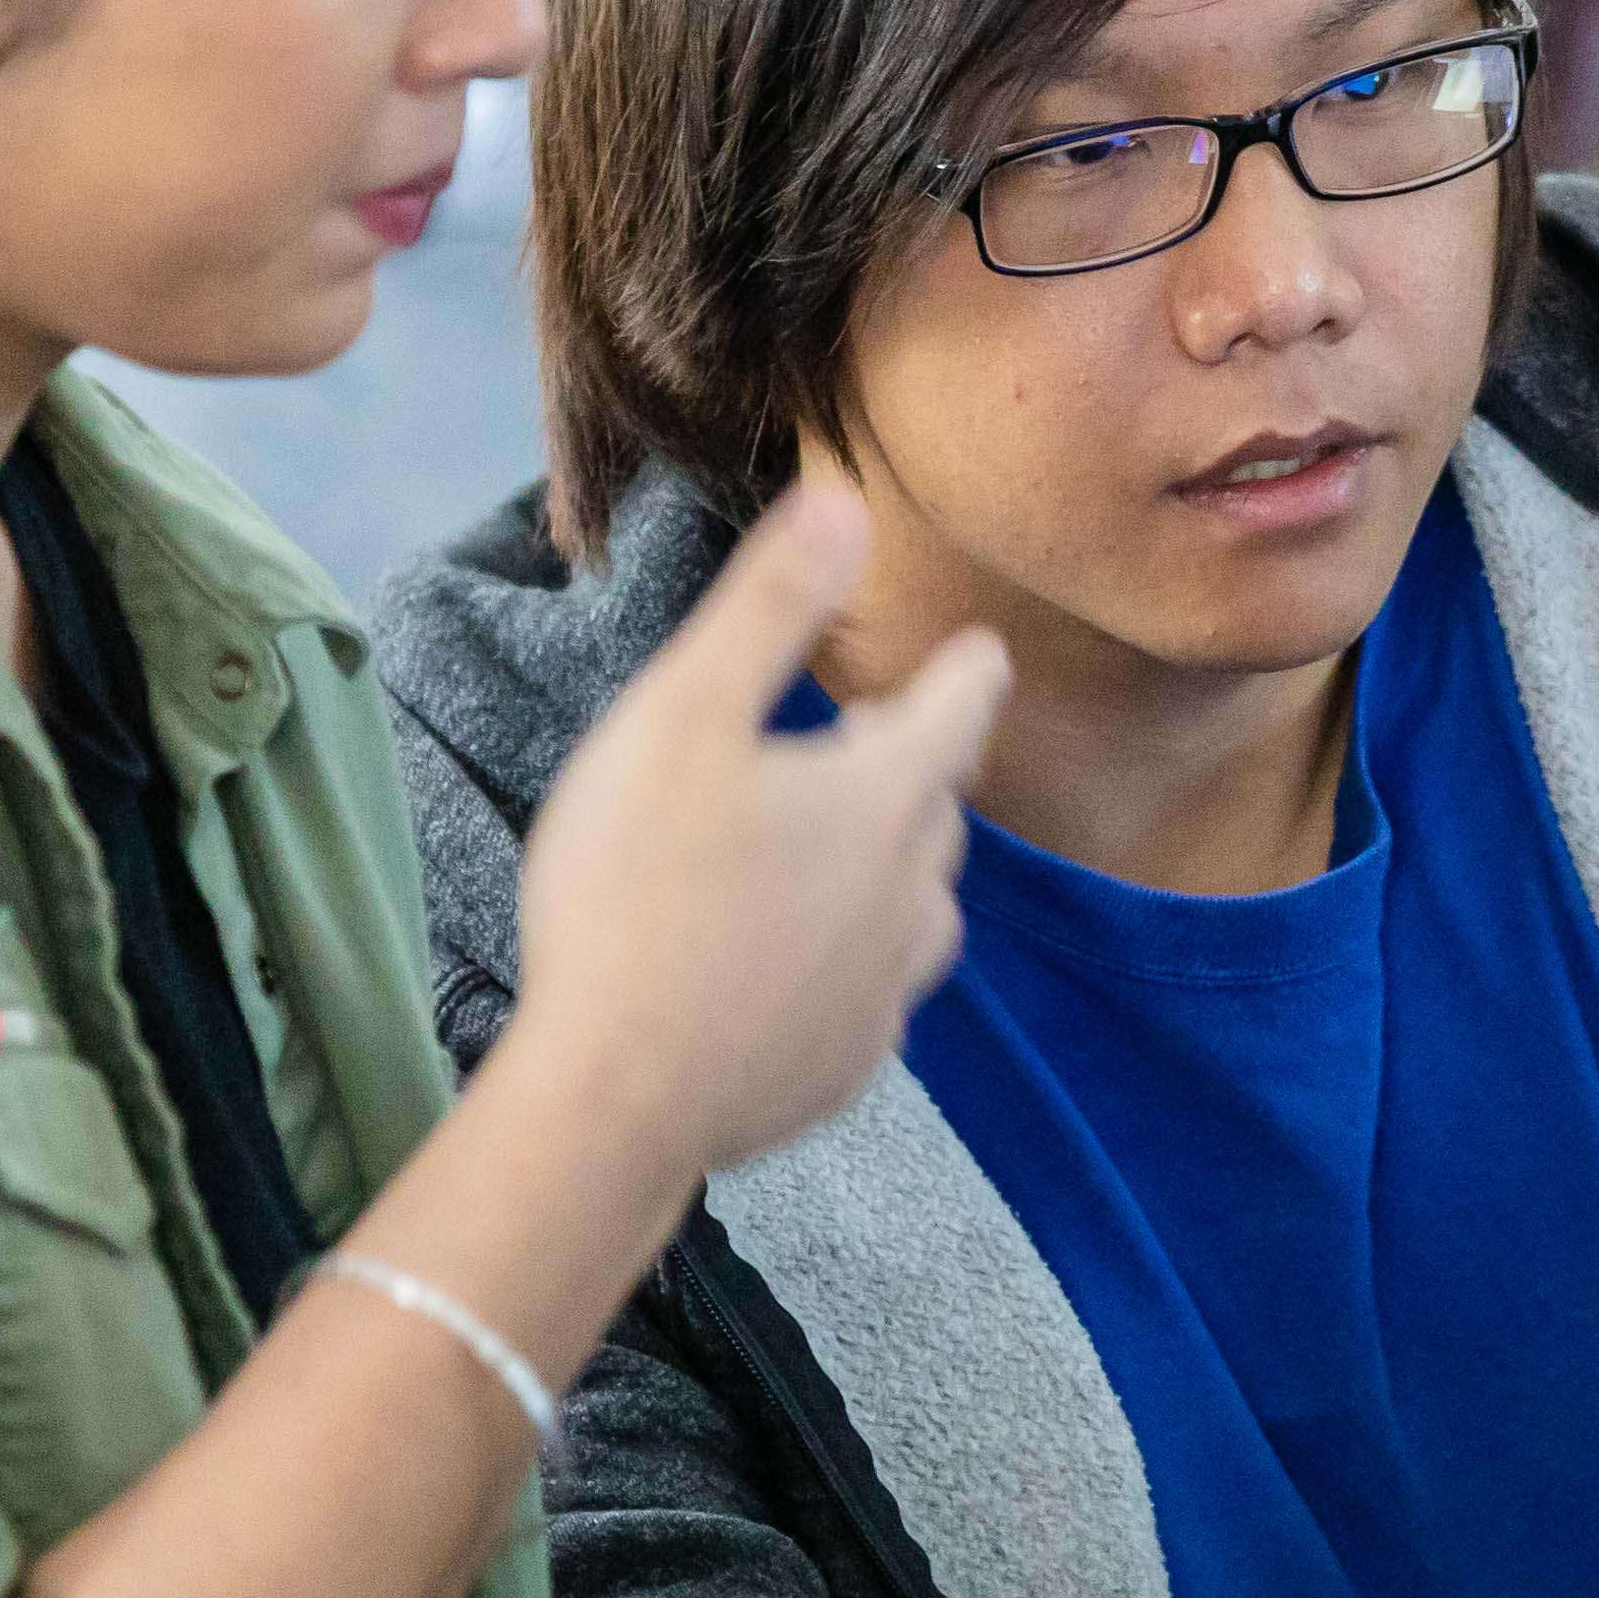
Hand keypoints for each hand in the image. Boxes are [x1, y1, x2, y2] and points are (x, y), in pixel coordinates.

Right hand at [502, 478, 1009, 1176]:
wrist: (615, 1095)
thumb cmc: (634, 893)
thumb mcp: (681, 716)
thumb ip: (770, 607)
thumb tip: (843, 501)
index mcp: (884, 799)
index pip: (960, 711)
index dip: (968, 671)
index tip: (983, 651)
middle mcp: (911, 897)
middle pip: (937, 810)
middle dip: (915, 767)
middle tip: (875, 741)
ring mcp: (884, 993)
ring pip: (917, 907)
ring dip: (888, 869)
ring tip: (836, 853)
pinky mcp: (844, 1067)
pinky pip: (870, 992)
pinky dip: (847, 959)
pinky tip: (793, 964)